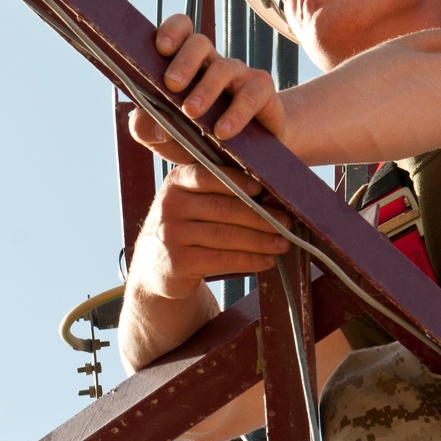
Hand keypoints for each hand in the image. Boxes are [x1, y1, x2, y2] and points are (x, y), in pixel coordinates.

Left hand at [130, 14, 286, 162]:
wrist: (247, 160)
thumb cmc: (202, 142)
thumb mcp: (168, 139)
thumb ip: (147, 129)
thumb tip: (142, 120)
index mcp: (188, 66)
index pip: (182, 31)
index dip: (172, 31)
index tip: (160, 47)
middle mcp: (213, 64)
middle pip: (200, 43)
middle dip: (184, 60)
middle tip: (171, 84)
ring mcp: (239, 75)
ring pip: (223, 68)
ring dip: (206, 89)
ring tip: (191, 112)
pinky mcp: (262, 91)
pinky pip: (251, 95)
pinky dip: (235, 113)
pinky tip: (222, 131)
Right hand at [132, 162, 291, 300]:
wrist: (154, 265)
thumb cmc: (185, 226)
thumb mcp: (189, 201)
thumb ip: (216, 190)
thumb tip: (267, 190)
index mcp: (176, 182)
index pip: (209, 176)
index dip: (238, 181)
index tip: (263, 189)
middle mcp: (169, 206)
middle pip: (224, 208)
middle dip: (261, 217)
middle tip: (286, 223)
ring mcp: (171, 235)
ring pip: (226, 235)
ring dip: (260, 240)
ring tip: (282, 243)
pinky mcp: (178, 263)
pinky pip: (222, 259)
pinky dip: (249, 260)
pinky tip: (266, 261)